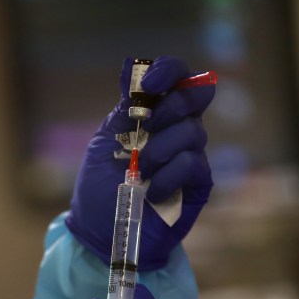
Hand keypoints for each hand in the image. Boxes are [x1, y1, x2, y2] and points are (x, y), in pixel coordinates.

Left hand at [65, 56, 213, 270]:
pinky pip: (192, 164)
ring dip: (159, 149)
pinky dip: (168, 175)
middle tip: (144, 130)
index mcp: (155, 114)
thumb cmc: (99, 187)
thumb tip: (131, 66)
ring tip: (139, 171)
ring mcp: (190, 156)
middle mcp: (177, 130)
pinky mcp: (199, 184)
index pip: (177, 78)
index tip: (148, 86)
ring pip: (192, 131)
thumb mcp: (105, 141)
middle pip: (194, 98)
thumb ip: (124, 109)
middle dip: (166, 110)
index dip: (169, 71)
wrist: (100, 231)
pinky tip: (150, 192)